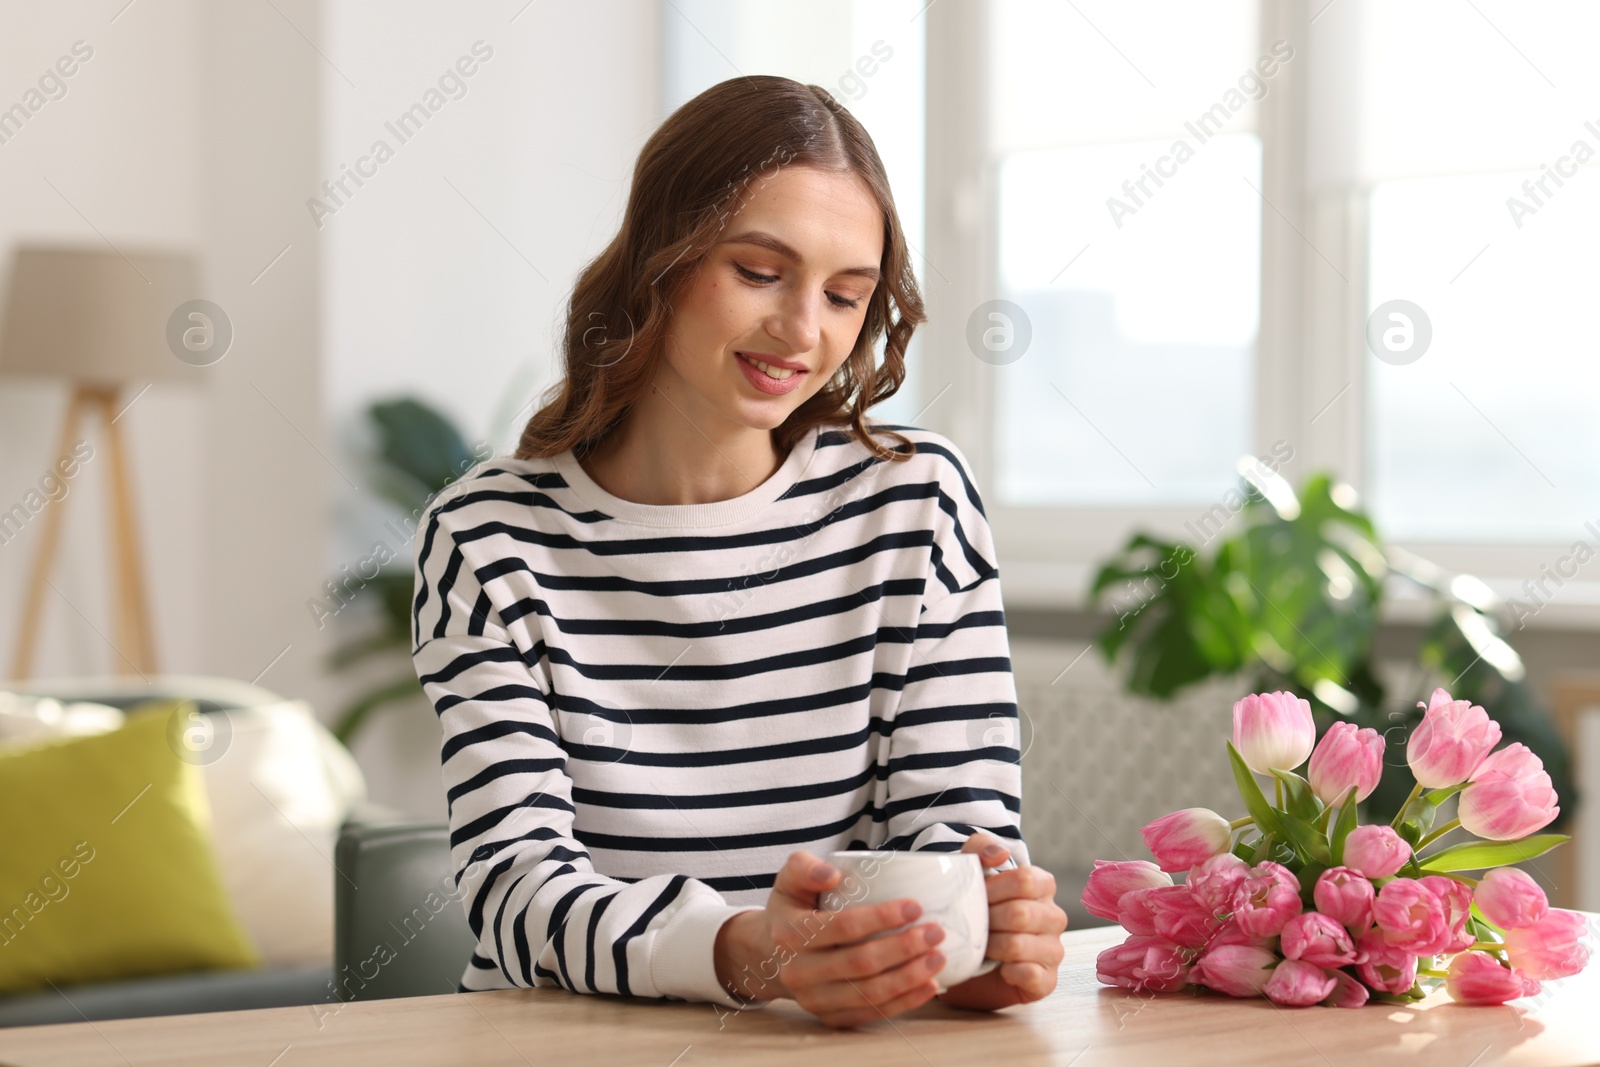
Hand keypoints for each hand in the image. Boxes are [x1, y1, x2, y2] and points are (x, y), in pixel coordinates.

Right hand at [713, 851, 948, 1027]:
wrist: (771, 955)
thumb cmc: (792, 909)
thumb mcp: (788, 879)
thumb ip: (804, 866)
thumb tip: (833, 874)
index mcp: (790, 934)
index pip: (842, 927)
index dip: (881, 917)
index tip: (915, 907)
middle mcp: (799, 972)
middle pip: (860, 963)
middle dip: (903, 948)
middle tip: (935, 932)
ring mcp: (814, 1000)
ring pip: (869, 994)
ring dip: (909, 978)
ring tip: (939, 958)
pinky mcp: (830, 1018)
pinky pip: (871, 1014)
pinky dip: (904, 1002)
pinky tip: (929, 986)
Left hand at [935, 832, 1066, 1010]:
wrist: (964, 959)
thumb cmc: (973, 912)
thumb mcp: (969, 874)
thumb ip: (979, 850)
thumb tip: (1000, 853)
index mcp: (1042, 886)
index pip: (1026, 879)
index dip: (995, 888)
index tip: (976, 896)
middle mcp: (1054, 917)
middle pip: (1021, 913)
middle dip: (987, 920)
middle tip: (972, 925)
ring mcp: (1053, 950)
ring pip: (1019, 945)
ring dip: (991, 946)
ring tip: (980, 947)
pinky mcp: (1047, 980)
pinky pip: (1030, 974)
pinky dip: (1006, 971)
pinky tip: (998, 968)